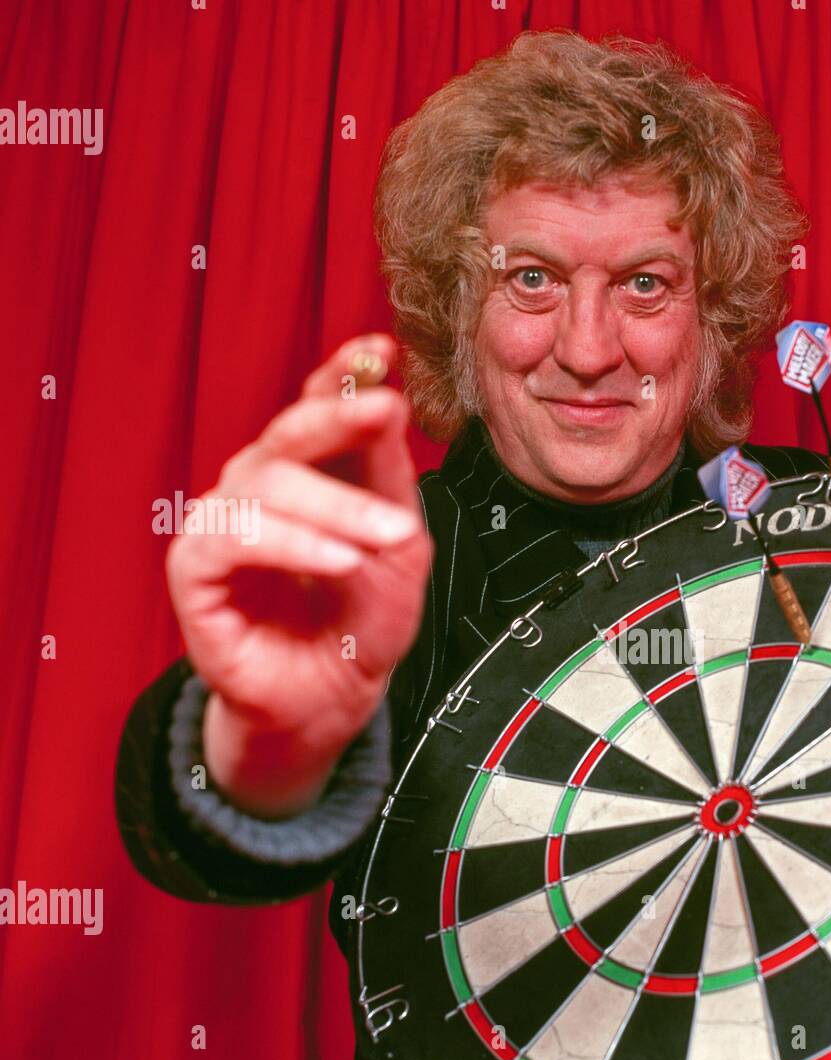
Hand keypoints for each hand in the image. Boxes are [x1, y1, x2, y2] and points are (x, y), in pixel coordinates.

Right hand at [165, 334, 431, 815]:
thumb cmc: (359, 626)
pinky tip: (339, 561)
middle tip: (386, 412)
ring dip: (337, 506)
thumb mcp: (399, 549)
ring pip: (267, 484)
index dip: (340, 374)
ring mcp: (221, 526)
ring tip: (387, 536)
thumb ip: (390, 481)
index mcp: (304, 476)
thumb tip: (388, 402)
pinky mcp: (194, 572)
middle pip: (288, 433)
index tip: (380, 351)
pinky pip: (235, 539)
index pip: (313, 409)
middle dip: (340, 417)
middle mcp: (256, 490)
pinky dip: (292, 545)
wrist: (331, 700)